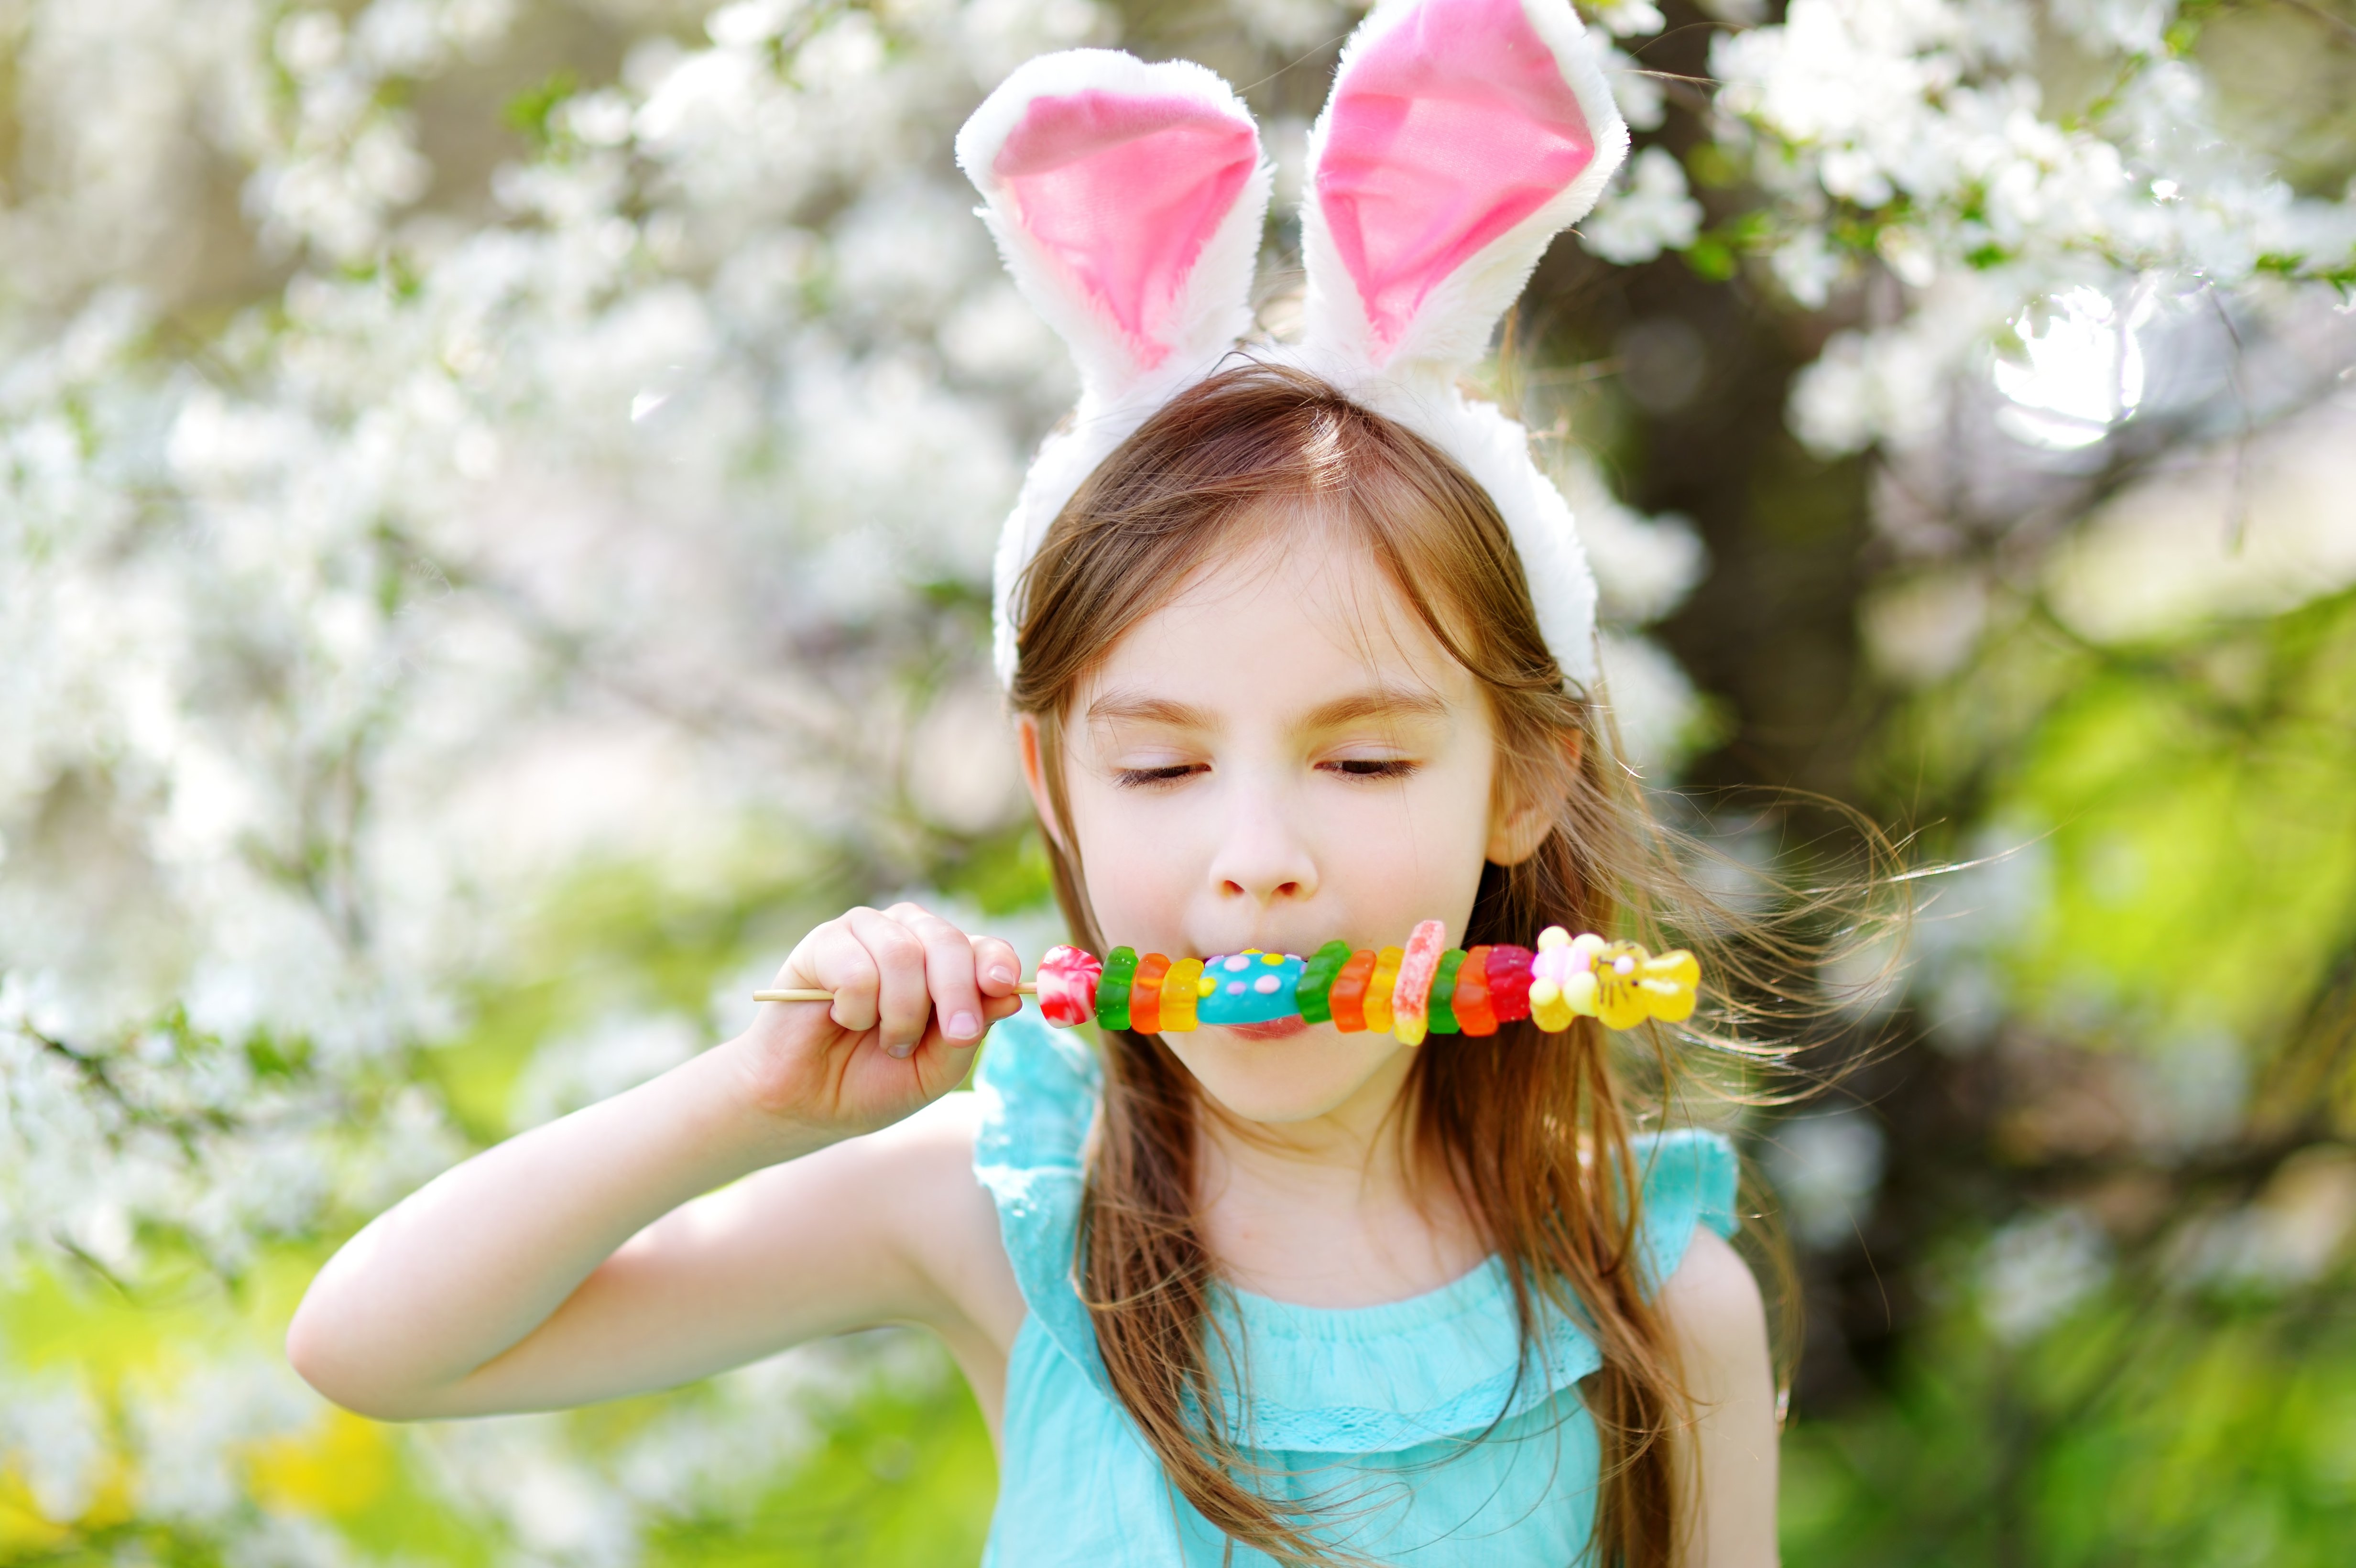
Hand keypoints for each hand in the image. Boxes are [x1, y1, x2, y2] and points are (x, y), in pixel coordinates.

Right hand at [727, 903, 1025, 1138]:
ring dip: (900, 1013)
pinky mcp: (823, 943)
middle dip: (956, 993)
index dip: (996, 963)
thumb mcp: (936, 1068)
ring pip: (903, 954)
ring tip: (886, 1040)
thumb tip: (1012, 994)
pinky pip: (857, 966)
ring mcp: (866, 934)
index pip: (983, 947)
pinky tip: (842, 1019)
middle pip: (948, 942)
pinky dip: (856, 1007)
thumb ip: (971, 1029)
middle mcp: (909, 938)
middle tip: (954, 1034)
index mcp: (944, 964)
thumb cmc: (875, 1083)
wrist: (807, 1105)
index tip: (1003, 987)